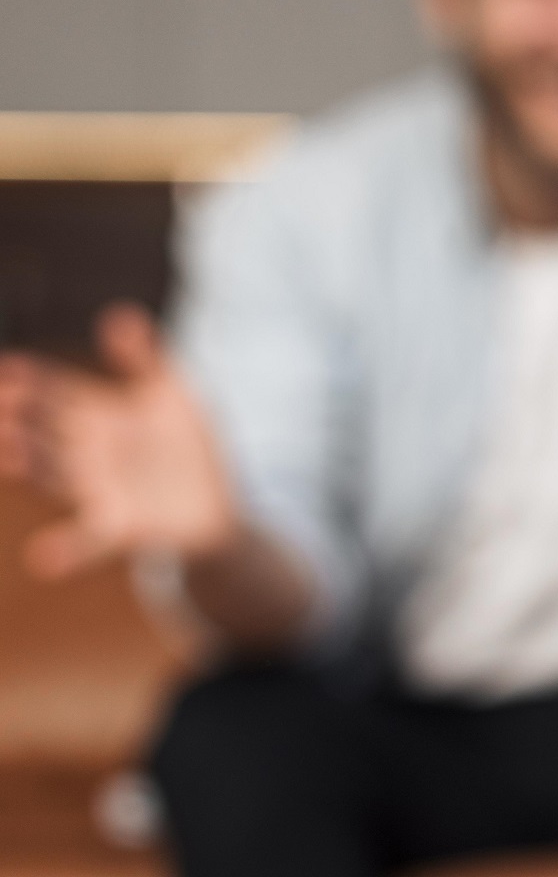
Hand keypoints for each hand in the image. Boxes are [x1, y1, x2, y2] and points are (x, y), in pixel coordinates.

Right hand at [0, 304, 241, 578]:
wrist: (216, 501)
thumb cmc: (184, 442)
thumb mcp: (170, 392)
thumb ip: (144, 357)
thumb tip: (121, 316)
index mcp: (93, 414)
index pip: (52, 391)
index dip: (29, 380)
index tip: (8, 369)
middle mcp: (85, 450)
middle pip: (42, 430)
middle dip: (15, 418)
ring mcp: (98, 487)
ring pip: (53, 474)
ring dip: (27, 464)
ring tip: (4, 453)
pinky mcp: (122, 525)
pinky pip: (89, 539)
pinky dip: (66, 551)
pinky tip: (42, 560)